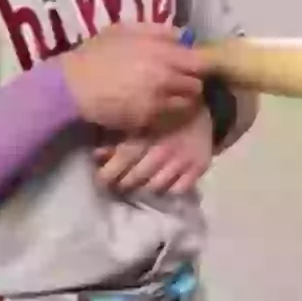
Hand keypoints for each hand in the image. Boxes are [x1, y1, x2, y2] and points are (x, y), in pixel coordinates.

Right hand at [61, 23, 205, 133]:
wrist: (74, 86)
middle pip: (196, 86)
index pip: (200, 63)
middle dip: (190, 83)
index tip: (191, 64)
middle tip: (178, 81)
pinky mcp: (148, 121)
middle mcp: (165, 80)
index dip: (198, 64)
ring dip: (181, 100)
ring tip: (166, 94)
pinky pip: (168, 118)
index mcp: (162, 54)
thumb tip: (184, 37)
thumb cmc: (98, 53)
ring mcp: (158, 103)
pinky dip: (166, 113)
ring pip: (186, 105)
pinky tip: (153, 106)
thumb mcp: (126, 30)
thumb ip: (159, 31)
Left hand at [94, 105, 213, 197]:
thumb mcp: (139, 121)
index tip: (100, 181)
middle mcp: (164, 148)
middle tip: (118, 187)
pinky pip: (178, 189)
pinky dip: (168, 190)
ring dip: (144, 190)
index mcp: (147, 133)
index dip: (108, 173)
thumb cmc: (164, 116)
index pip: (123, 158)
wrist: (204, 110)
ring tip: (137, 189)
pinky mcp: (198, 167)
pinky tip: (162, 187)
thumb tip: (96, 155)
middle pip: (137, 177)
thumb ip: (117, 138)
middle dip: (124, 184)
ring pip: (156, 186)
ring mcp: (182, 160)